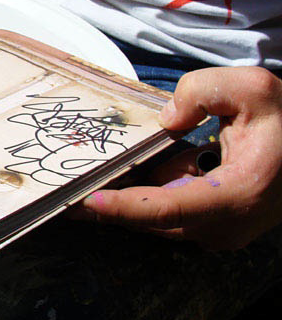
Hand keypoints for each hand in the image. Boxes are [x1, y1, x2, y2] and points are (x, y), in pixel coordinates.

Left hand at [76, 66, 281, 248]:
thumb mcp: (250, 88)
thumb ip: (200, 92)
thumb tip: (165, 120)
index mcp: (238, 194)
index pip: (167, 208)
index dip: (123, 207)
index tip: (87, 201)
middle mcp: (230, 224)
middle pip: (155, 221)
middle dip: (113, 205)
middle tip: (70, 195)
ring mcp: (226, 231)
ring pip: (161, 219)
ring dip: (133, 197)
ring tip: (97, 177)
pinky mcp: (220, 226)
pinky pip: (173, 213)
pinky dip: (154, 192)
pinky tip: (147, 168)